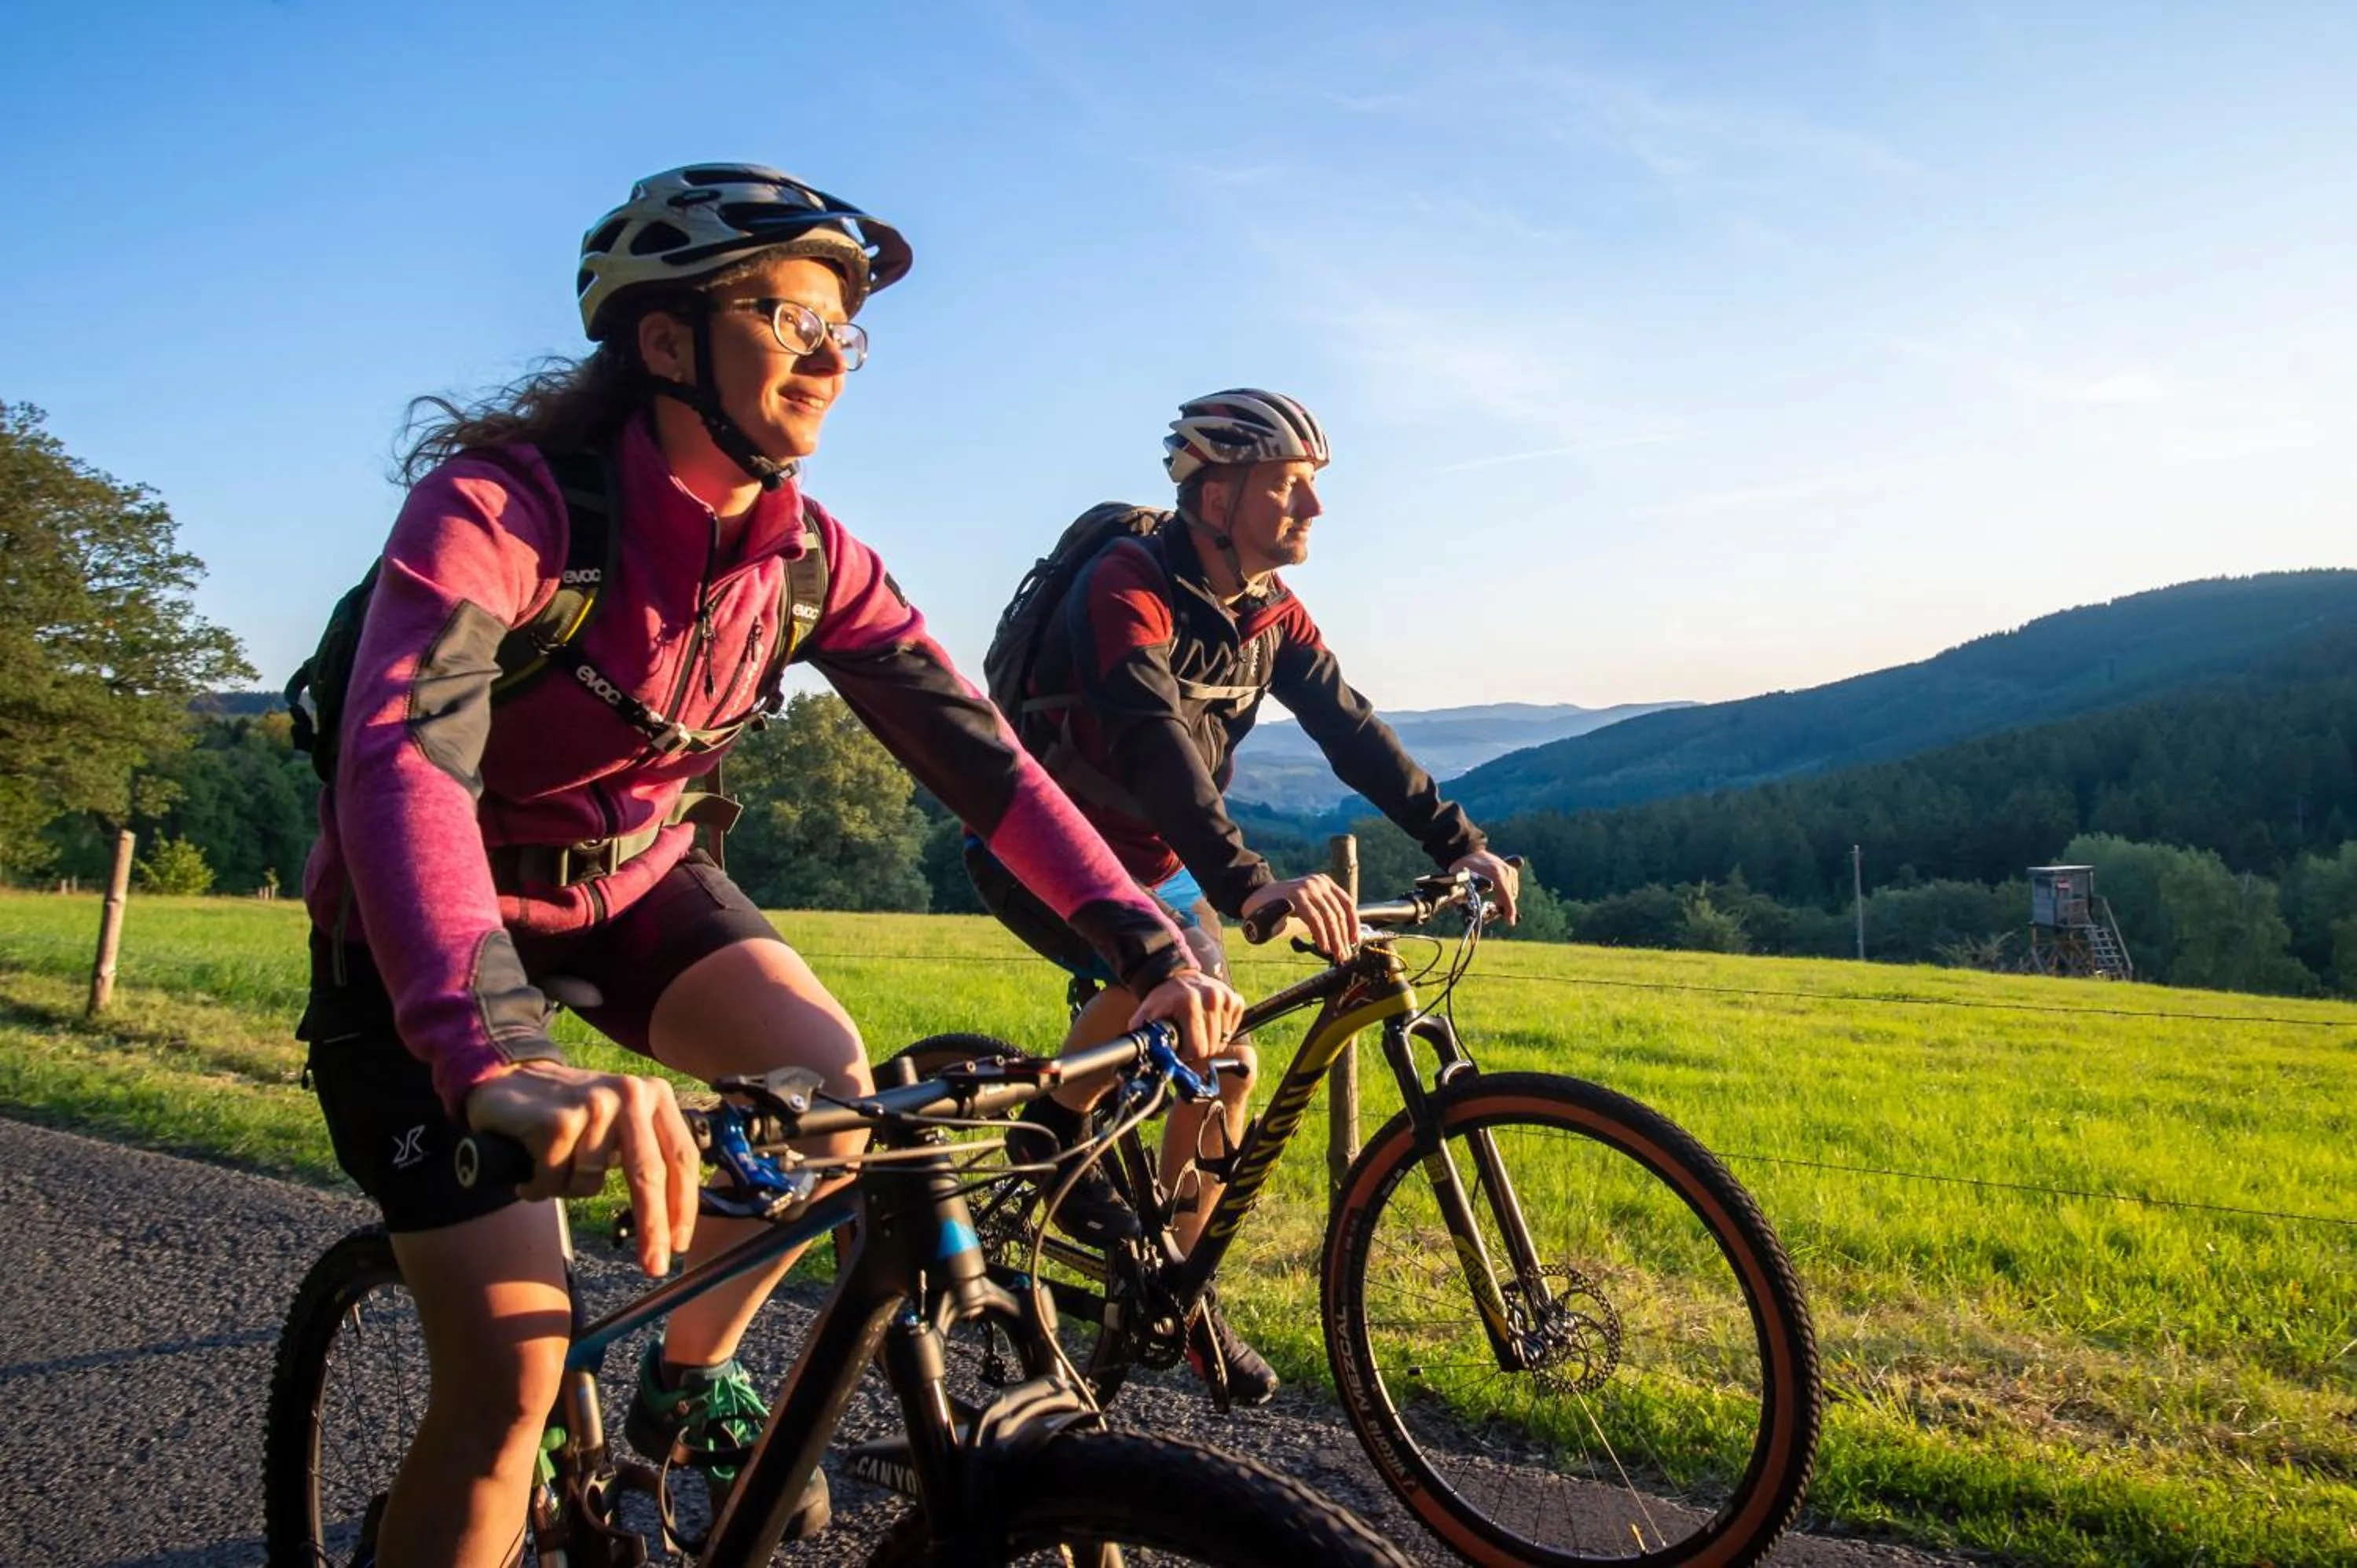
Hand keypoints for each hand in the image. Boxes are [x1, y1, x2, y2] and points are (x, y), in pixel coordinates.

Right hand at [464, 1060, 698, 1276]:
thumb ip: (648, 1151)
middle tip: (654, 1266)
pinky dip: (538, 1185)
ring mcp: (595, 1105)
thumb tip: (674, 1215)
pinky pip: (555, 1180)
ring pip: (591, 1183)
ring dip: (566, 1188)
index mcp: (655, 1096)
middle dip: (653, 1227)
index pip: (681, 1157)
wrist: (508, 1080)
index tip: (680, 1243)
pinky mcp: (559, 1121)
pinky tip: (529, 1165)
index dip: (684, 1205)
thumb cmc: (569, 1111)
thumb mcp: (621, 1121)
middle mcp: (631, 1095)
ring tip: (551, 1163)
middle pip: (649, 1174)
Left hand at [1129, 968, 1243, 1066]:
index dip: (1188, 1054)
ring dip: (1211, 1038)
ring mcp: (1225, 997)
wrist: (1175, 976)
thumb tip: (1140, 1058)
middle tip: (1189, 1038)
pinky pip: (1233, 1026)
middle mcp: (1211, 998)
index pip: (1198, 1049)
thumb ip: (1143, 1037)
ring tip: (1198, 1028)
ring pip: (1224, 1039)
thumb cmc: (1161, 1000)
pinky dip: (1223, 1028)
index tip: (1181, 1046)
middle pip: (1213, 1047)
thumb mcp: (1145, 1016)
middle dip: (1200, 1048)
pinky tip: (1210, 1021)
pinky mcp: (1234, 999)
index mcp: (1189, 1003)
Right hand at [1243, 873, 1356, 958]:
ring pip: (1329, 917)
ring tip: (1335, 954)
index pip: (1348, 903)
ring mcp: (1307, 888)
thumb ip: (1322, 914)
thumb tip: (1342, 938)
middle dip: (1344, 937)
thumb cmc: (1281, 906)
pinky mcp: (1296, 896)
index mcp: (1324, 883)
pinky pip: (1315, 919)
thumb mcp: (1307, 905)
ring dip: (1335, 939)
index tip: (1355, 941)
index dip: (1354, 924)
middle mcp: (1318, 883)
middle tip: (1344, 954)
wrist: (1254, 898)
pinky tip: (1323, 946)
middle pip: (1339, 913)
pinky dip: (1321, 935)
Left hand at [1451, 849, 1520, 924]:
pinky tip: (1497, 895)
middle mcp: (1505, 871)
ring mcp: (1509, 869)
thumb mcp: (1462, 883)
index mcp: (1495, 874)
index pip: (1506, 896)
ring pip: (1512, 893)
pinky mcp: (1510, 869)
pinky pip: (1512, 887)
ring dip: (1504, 900)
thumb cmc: (1463, 868)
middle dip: (1503, 907)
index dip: (1509, 910)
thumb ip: (1466, 898)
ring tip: (1493, 903)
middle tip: (1492, 912)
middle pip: (1510, 896)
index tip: (1510, 922)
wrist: (1468, 852)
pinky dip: (1506, 893)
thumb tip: (1470, 915)